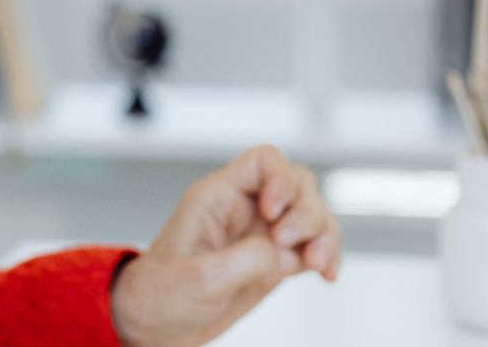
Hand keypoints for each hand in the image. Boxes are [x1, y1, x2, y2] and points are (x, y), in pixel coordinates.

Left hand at [109, 144, 340, 346]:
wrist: (158, 327)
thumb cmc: (161, 294)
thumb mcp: (198, 278)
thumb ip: (244, 260)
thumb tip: (286, 253)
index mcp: (217, 198)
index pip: (263, 161)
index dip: (280, 179)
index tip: (274, 213)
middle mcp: (243, 209)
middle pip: (297, 184)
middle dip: (306, 212)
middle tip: (289, 245)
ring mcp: (262, 234)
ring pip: (312, 214)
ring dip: (325, 235)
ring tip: (316, 265)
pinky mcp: (275, 260)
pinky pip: (314, 246)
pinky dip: (328, 256)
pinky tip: (327, 274)